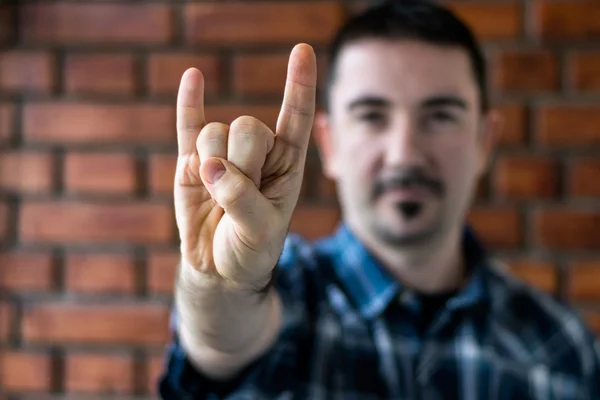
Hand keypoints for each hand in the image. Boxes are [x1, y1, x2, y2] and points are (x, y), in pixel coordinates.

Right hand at [174, 44, 316, 291]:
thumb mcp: (260, 232)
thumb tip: (211, 166)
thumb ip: (242, 200)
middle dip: (241, 162)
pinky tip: (193, 76)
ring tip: (217, 195)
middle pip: (248, 127)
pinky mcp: (192, 162)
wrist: (220, 268)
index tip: (302, 50)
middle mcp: (258, 152)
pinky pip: (189, 126)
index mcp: (287, 164)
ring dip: (213, 165)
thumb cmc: (251, 250)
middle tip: (238, 195)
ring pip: (215, 133)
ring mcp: (224, 154)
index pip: (297, 118)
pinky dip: (189, 103)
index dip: (300, 85)